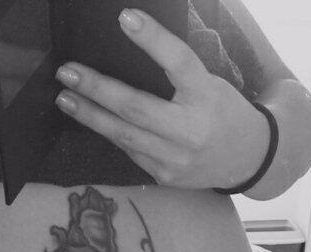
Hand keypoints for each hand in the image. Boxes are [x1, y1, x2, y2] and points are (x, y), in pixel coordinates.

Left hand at [54, 7, 270, 190]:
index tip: (125, 18)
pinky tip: (90, 118)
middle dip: (97, 88)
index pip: (178, 61)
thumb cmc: (222, 112)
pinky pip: (129, 150)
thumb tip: (132, 47)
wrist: (245, 159)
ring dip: (90, 115)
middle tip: (67, 72)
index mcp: (206, 95)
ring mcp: (175, 158)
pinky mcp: (163, 175)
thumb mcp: (209, 84)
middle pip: (136, 107)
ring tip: (64, 98)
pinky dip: (108, 132)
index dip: (152, 39)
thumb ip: (177, 73)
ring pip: (124, 134)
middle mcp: (190, 129)